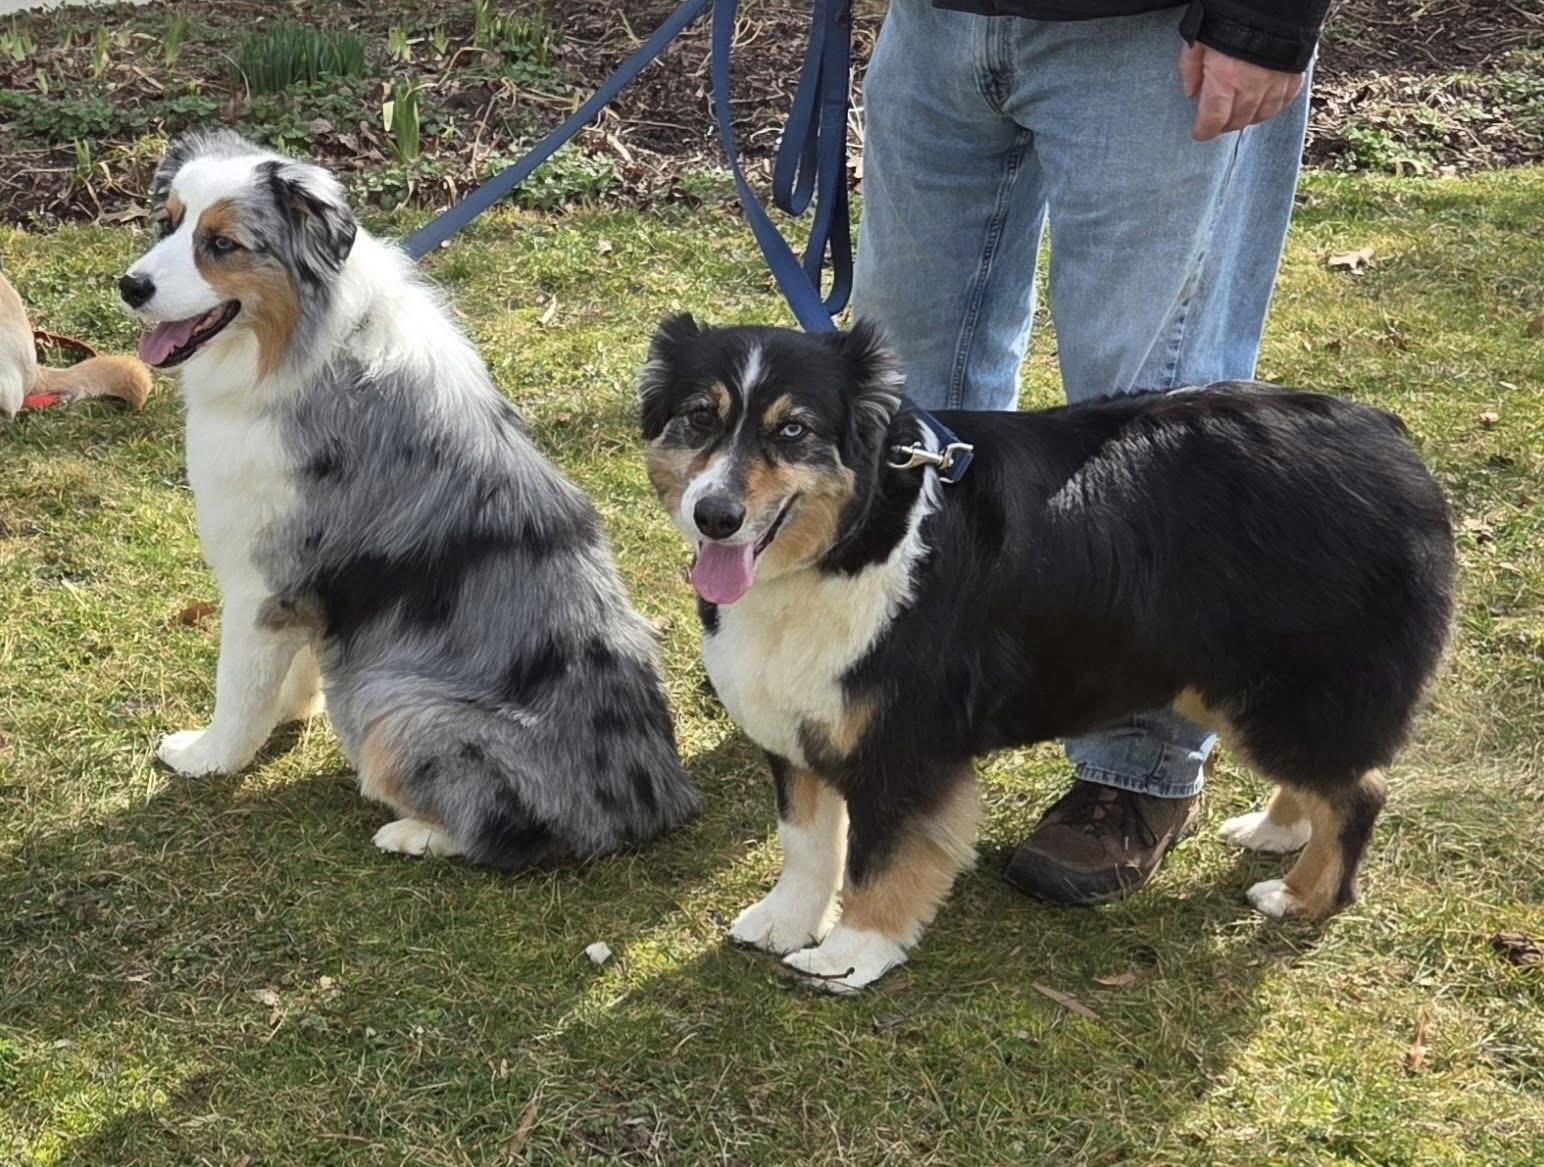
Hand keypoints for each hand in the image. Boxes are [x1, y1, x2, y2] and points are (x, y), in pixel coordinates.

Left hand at [1179, 43, 1304, 141]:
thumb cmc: (1231, 16)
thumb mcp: (1199, 38)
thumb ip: (1191, 69)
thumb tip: (1191, 94)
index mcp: (1224, 81)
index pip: (1213, 121)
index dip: (1204, 131)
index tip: (1200, 132)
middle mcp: (1250, 88)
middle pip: (1236, 121)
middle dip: (1224, 124)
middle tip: (1217, 119)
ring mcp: (1274, 84)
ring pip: (1260, 116)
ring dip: (1247, 118)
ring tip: (1238, 112)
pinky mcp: (1293, 75)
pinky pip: (1283, 102)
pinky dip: (1271, 107)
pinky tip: (1263, 103)